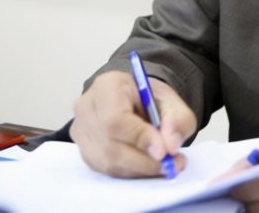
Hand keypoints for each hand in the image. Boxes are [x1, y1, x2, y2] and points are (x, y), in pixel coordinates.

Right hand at [70, 70, 196, 177]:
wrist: (134, 101)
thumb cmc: (149, 98)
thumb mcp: (172, 101)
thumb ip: (177, 119)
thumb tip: (171, 146)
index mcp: (107, 86)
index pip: (116, 118)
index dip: (139, 138)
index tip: (163, 151)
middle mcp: (87, 108)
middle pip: (110, 145)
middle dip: (144, 160)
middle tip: (171, 164)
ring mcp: (81, 132)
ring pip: (109, 161)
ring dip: (140, 169)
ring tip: (167, 166)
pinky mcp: (85, 151)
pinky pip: (107, 169)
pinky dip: (132, 172)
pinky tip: (150, 166)